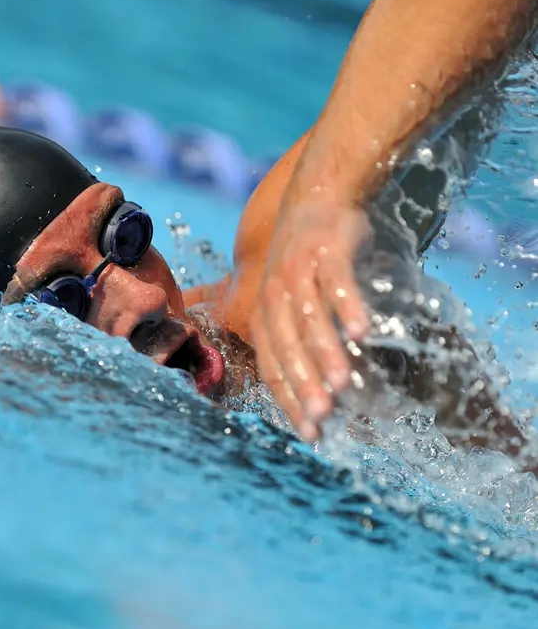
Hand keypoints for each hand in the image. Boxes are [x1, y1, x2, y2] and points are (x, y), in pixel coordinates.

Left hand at [251, 195, 372, 440]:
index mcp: (265, 314)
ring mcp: (299, 271)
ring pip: (311, 319)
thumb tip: (322, 389)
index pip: (273, 365)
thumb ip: (299, 338)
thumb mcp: (291, 298)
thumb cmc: (306, 260)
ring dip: (326, 353)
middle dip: (306, 384)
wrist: (316, 196)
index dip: (290, 399)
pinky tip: (364, 333)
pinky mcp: (325, 250)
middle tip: (325, 417)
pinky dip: (348, 307)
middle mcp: (276, 295)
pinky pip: (337, 283)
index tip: (311, 431)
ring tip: (343, 384)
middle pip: (289, 346)